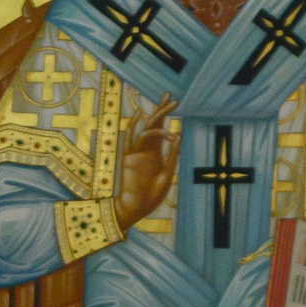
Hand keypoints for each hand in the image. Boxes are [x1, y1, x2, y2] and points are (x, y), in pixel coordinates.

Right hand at [116, 94, 179, 228]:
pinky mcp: (128, 157)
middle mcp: (147, 149)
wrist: (137, 207)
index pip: (162, 128)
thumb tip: (178, 135)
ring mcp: (137, 152)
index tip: (173, 101)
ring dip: (158, 125)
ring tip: (170, 127)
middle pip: (154, 124)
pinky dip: (133, 126)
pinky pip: (129, 138)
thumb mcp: (167, 174)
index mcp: (156, 153)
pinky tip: (139, 115)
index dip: (165, 114)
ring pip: (146, 130)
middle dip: (162, 110)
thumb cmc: (152, 196)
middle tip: (172, 98)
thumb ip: (172, 155)